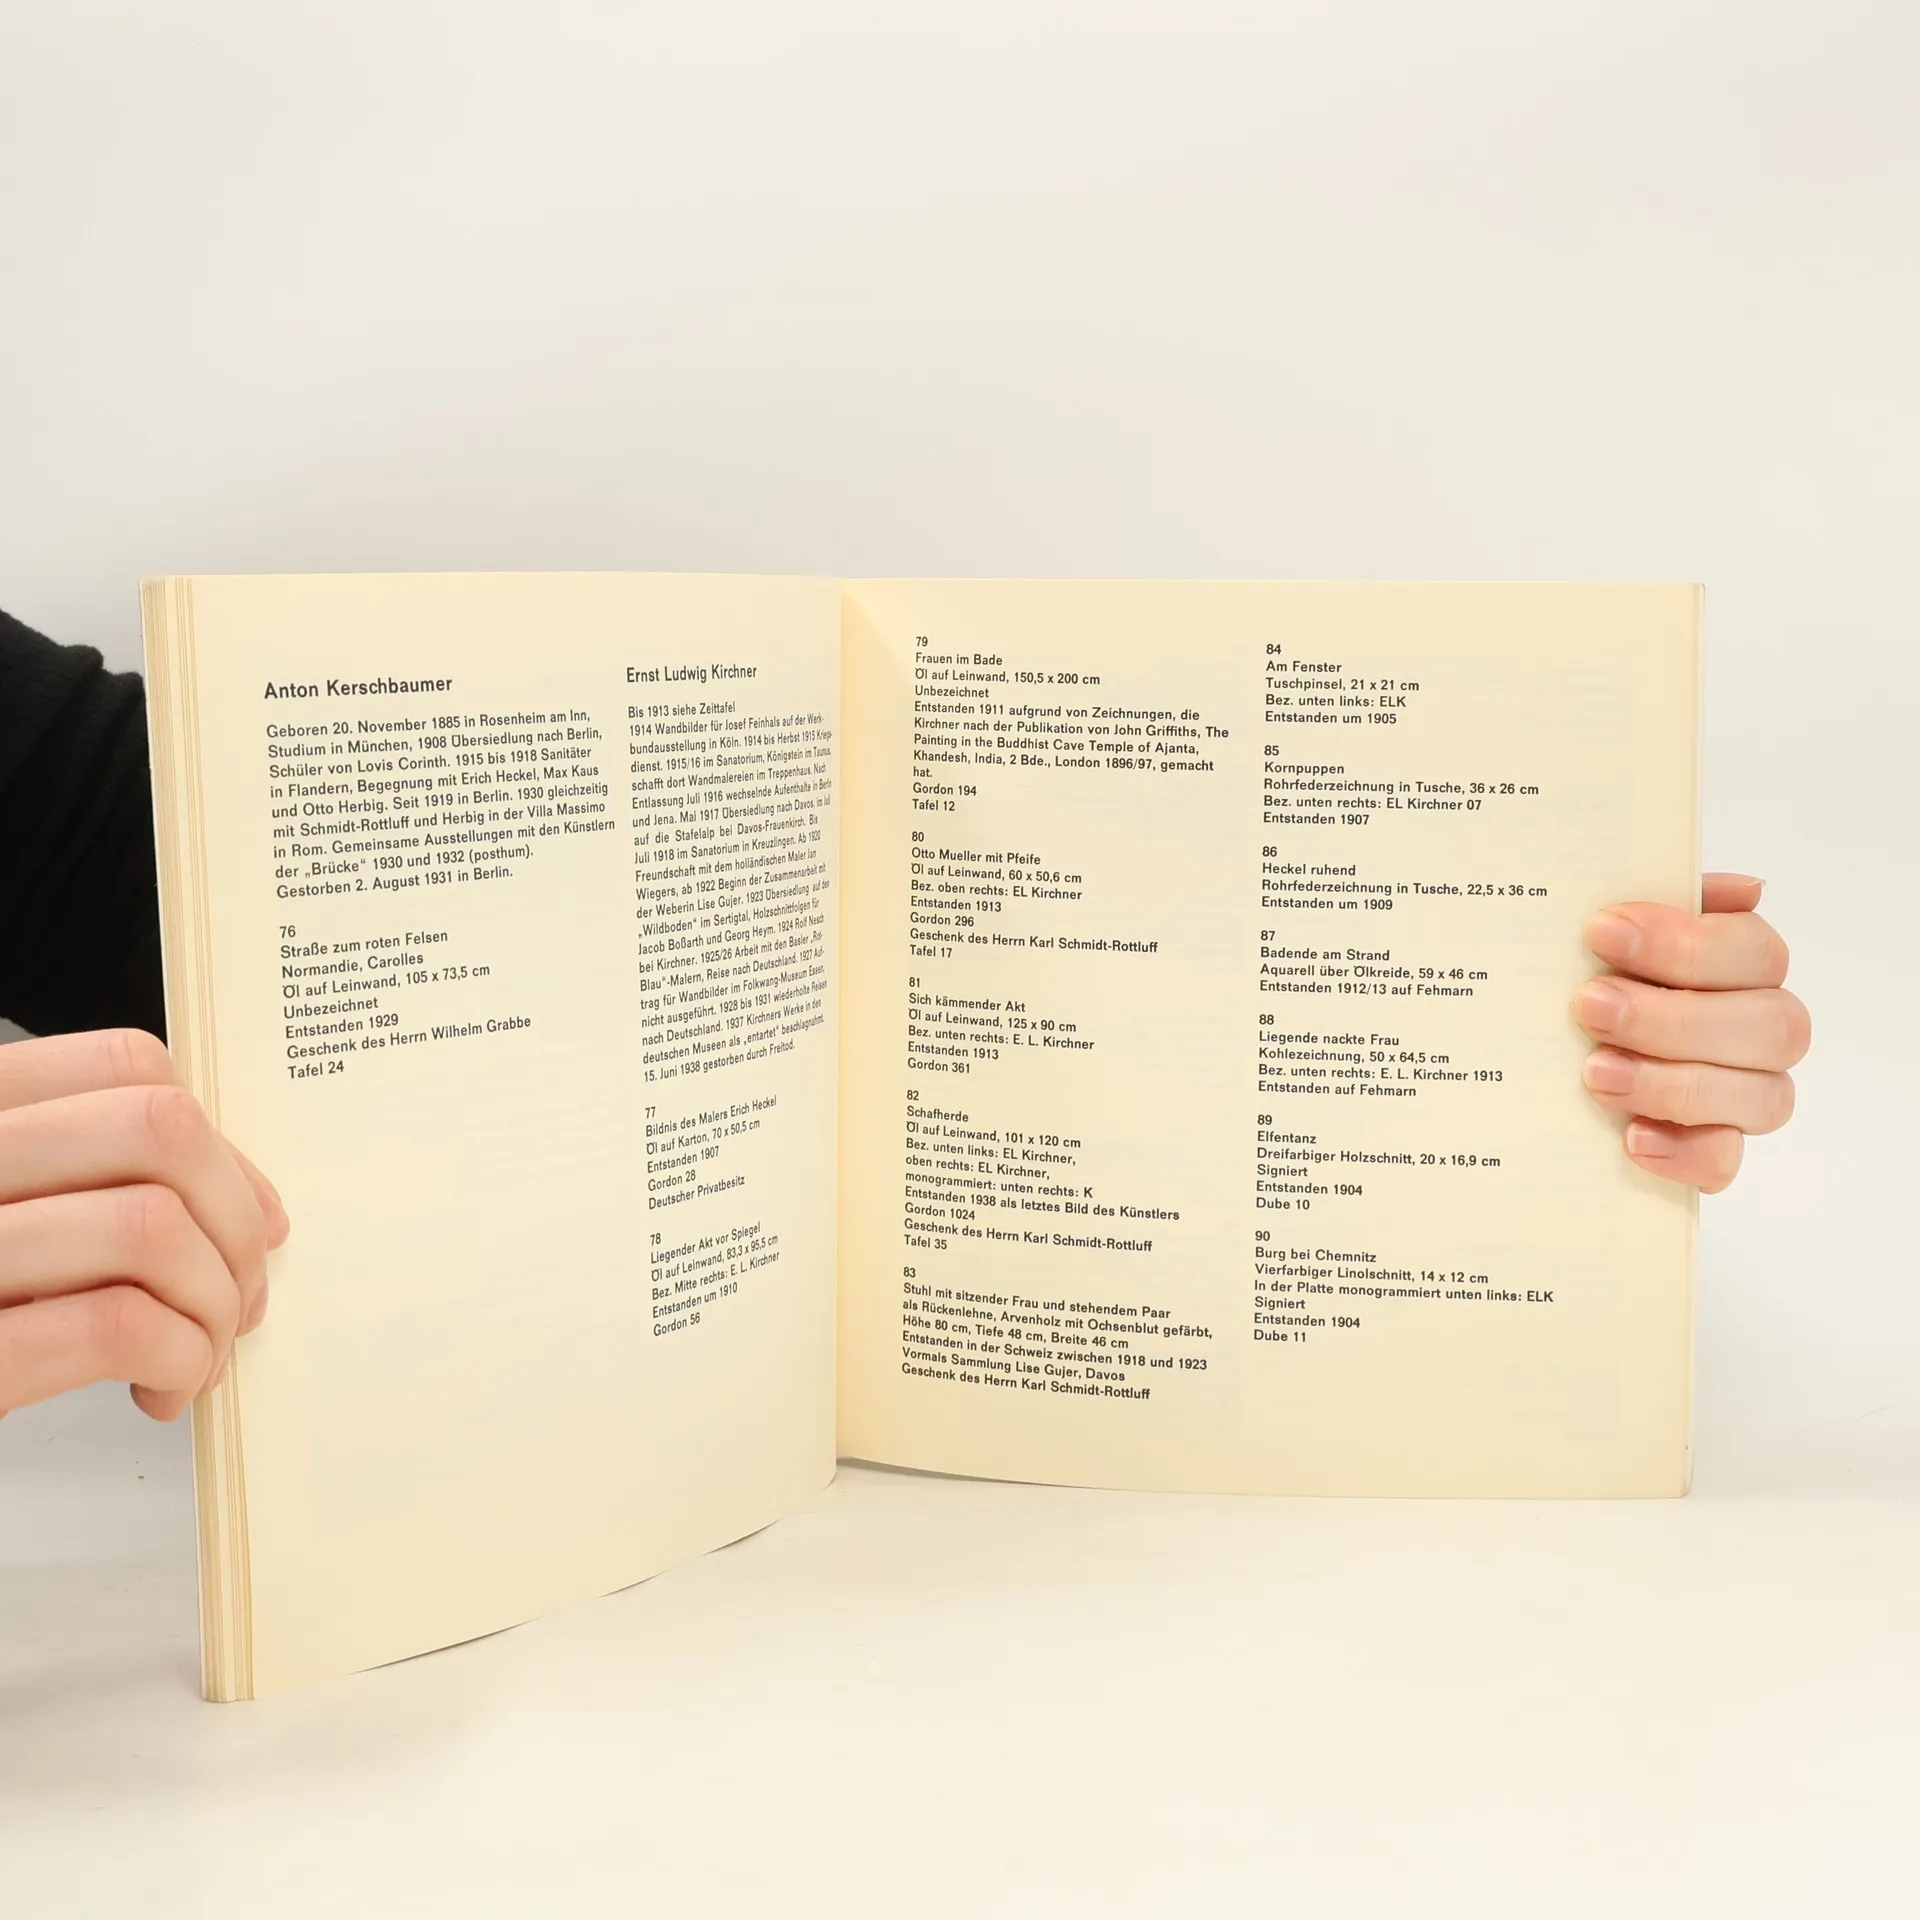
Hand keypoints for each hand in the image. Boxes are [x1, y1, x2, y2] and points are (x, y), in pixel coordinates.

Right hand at [0, 1029, 287, 1422]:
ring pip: (150, 1226)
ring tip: (197, 1353)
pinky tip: (161, 1385)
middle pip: (159, 1130)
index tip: (244, 1220)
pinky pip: (118, 1325)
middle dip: (234, 1223)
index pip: (129, 1065)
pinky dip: (178, 1359)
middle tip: (235, 1299)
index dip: (217, 1144)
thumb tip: (263, 1214)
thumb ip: (130, 1185)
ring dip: (210, 1304)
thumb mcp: (37, 1214)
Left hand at [1575, 873, 1807, 1192]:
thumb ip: (1659, 895)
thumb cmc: (1588, 973)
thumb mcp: (1607, 929)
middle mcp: (1759, 1029)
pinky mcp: (1713, 1151)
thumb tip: (1742, 889)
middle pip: (1769, 1026)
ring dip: (1674, 1084)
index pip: (1754, 951)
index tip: (1601, 931)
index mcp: (1743, 965)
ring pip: (1761, 1097)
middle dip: (1673, 1017)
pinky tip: (1631, 1138)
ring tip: (1596, 1073)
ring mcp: (1745, 1094)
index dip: (1685, 943)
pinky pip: (1724, 1163)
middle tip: (1589, 1005)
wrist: (1532, 1052)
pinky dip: (1683, 1152)